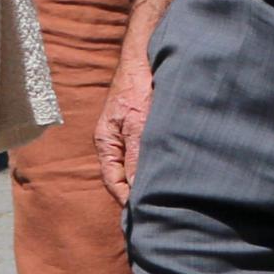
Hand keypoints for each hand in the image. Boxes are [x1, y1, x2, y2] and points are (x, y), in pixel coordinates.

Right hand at [94, 46, 151, 202]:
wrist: (146, 58)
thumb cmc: (137, 88)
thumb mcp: (138, 126)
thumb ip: (136, 157)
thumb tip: (135, 189)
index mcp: (106, 143)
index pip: (112, 181)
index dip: (126, 199)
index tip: (142, 215)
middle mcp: (115, 142)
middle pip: (122, 177)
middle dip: (136, 193)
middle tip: (156, 211)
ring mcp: (127, 135)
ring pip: (135, 166)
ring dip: (147, 179)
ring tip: (164, 197)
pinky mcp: (141, 129)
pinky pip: (145, 154)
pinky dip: (154, 165)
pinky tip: (168, 173)